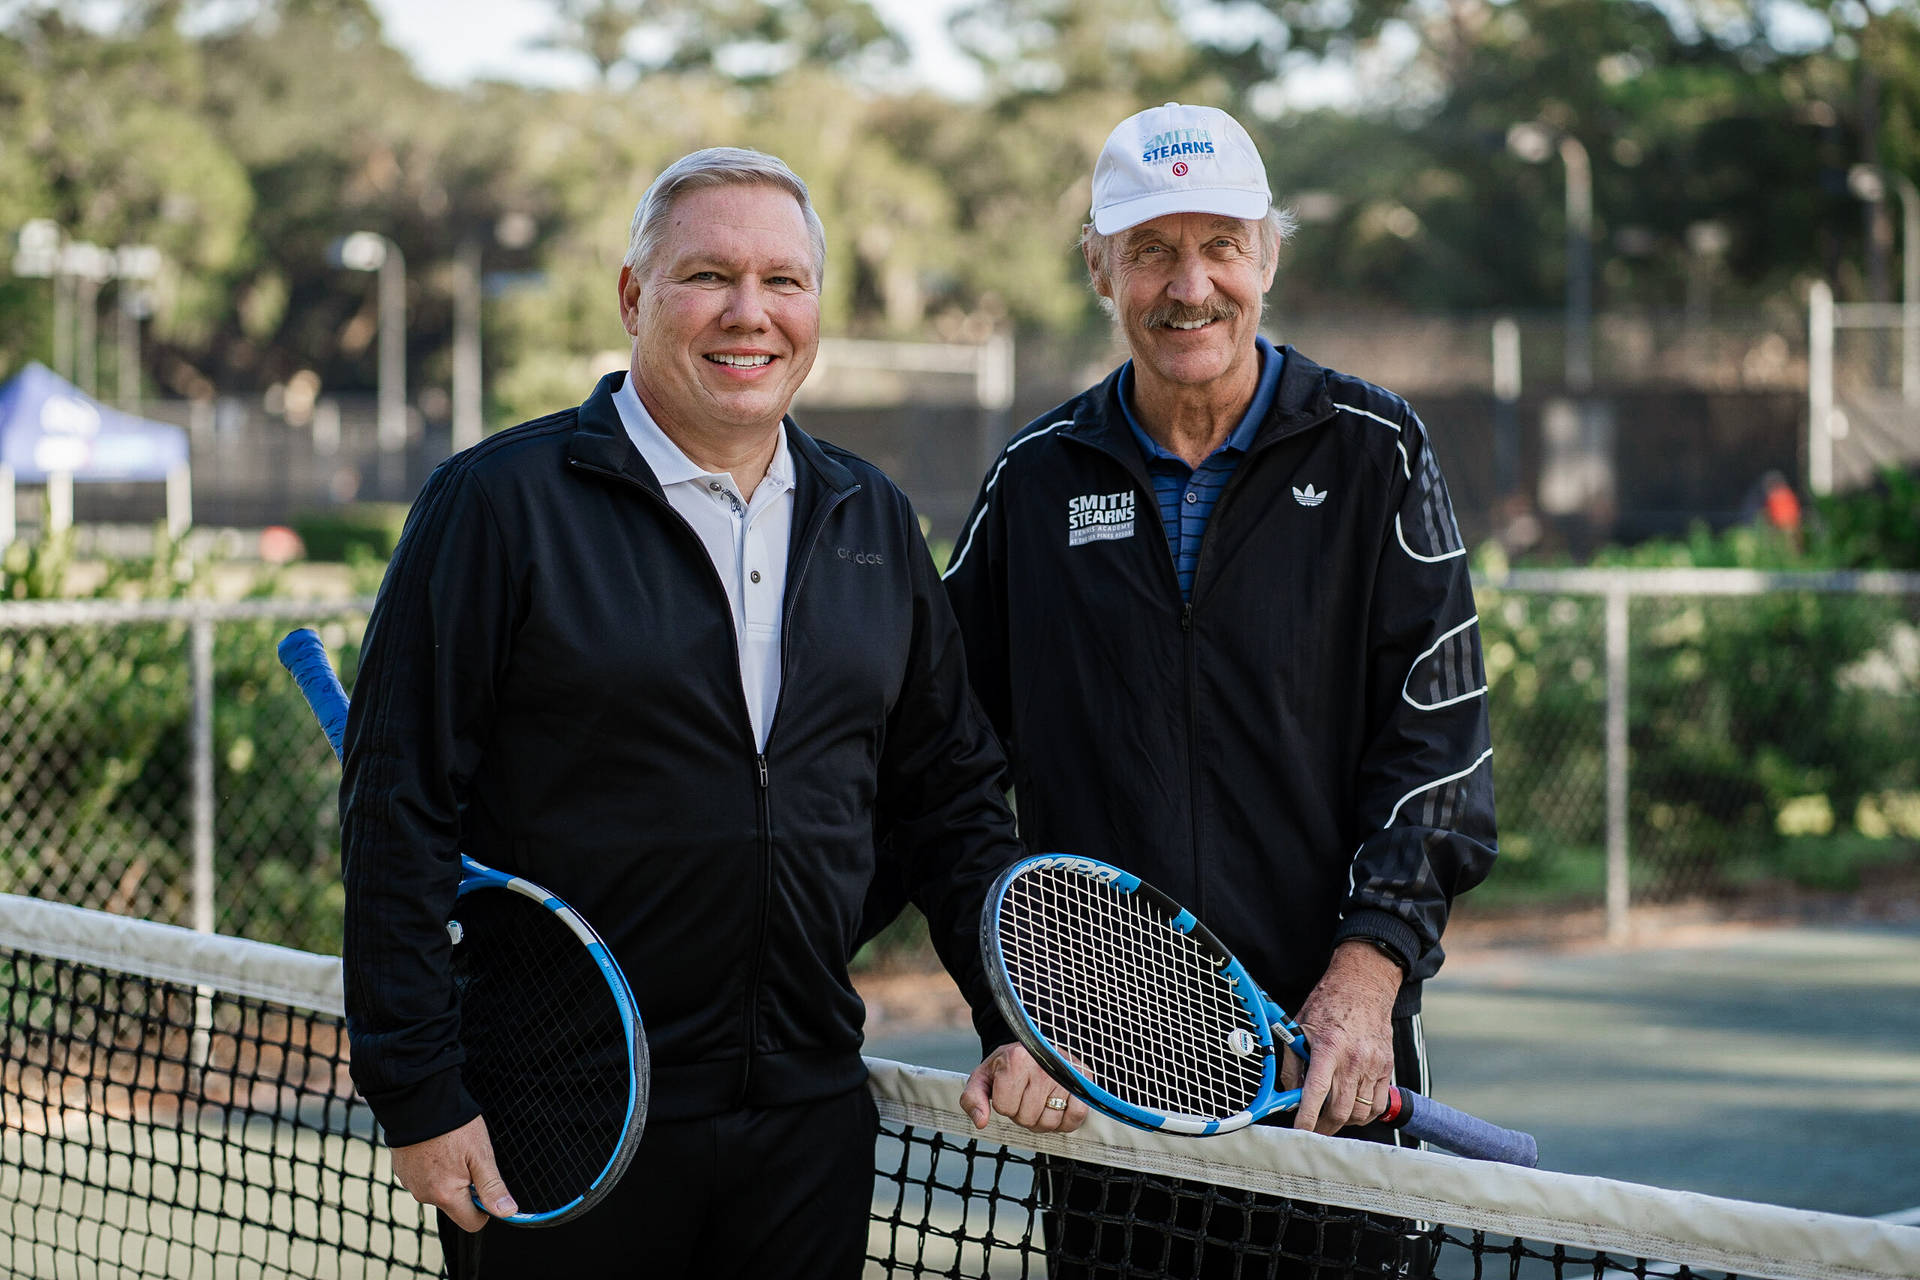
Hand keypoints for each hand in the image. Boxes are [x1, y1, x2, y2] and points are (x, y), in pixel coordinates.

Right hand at [390, 1114, 516, 1231]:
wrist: (418, 1101)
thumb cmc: (453, 1126)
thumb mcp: (481, 1155)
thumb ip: (492, 1187)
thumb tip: (507, 1212)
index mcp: (446, 1195)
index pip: (471, 1222)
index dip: (485, 1209)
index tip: (487, 1187)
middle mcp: (424, 1195)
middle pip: (454, 1204)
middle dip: (466, 1187)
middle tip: (469, 1158)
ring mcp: (410, 1183)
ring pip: (438, 1189)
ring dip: (448, 1176)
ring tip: (451, 1147)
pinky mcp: (401, 1171)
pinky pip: (424, 1177)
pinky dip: (432, 1167)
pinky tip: (436, 1146)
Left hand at [960, 1042, 1088, 1133]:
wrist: (1036, 1047)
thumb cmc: (1008, 1065)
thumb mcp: (983, 1076)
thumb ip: (972, 1098)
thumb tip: (981, 1122)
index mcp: (1015, 1060)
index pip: (1005, 1107)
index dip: (1005, 1105)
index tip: (1009, 1090)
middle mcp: (1042, 1066)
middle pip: (1027, 1118)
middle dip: (1023, 1114)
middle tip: (1025, 1096)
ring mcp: (1065, 1074)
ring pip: (1050, 1122)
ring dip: (1043, 1119)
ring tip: (1041, 1099)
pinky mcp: (1084, 1081)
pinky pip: (1077, 1116)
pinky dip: (1067, 1121)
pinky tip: (1059, 1107)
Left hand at [1280, 941, 1400, 1136]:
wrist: (1364, 986)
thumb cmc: (1328, 1005)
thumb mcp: (1299, 1027)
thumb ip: (1292, 1063)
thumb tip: (1289, 1094)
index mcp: (1328, 1048)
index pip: (1316, 1093)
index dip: (1306, 1118)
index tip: (1299, 1131)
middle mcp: (1353, 1059)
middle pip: (1340, 1111)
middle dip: (1324, 1127)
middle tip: (1313, 1129)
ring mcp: (1374, 1065)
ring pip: (1360, 1112)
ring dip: (1344, 1122)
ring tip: (1331, 1116)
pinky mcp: (1386, 1068)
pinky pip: (1378, 1105)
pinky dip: (1364, 1115)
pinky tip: (1352, 1109)